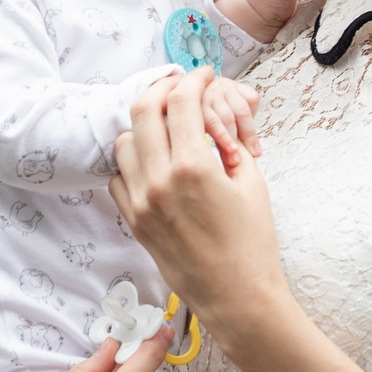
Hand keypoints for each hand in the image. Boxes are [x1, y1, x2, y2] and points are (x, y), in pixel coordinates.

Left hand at [110, 71, 291, 347]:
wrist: (237, 297)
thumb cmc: (253, 243)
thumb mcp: (251, 184)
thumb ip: (227, 144)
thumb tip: (211, 118)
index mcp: (194, 167)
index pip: (181, 102)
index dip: (192, 80)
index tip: (201, 74)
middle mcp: (159, 181)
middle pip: (143, 111)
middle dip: (161, 89)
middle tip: (178, 87)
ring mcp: (141, 202)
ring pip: (124, 142)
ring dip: (143, 125)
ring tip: (165, 125)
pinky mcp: (133, 222)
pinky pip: (118, 177)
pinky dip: (132, 161)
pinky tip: (154, 161)